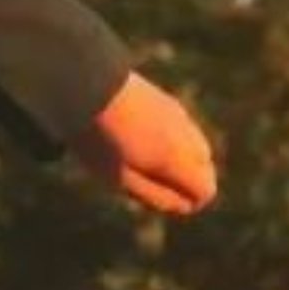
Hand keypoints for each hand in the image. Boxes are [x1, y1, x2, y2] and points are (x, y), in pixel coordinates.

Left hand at [69, 71, 218, 214]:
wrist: (81, 83)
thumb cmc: (95, 137)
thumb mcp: (119, 177)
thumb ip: (155, 196)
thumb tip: (185, 206)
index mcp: (177, 158)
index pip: (207, 189)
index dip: (188, 202)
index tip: (157, 198)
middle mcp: (185, 134)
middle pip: (205, 167)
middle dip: (186, 179)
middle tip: (144, 178)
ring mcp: (178, 114)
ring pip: (196, 145)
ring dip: (180, 158)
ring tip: (139, 157)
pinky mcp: (165, 99)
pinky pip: (182, 127)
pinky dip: (171, 138)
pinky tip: (139, 136)